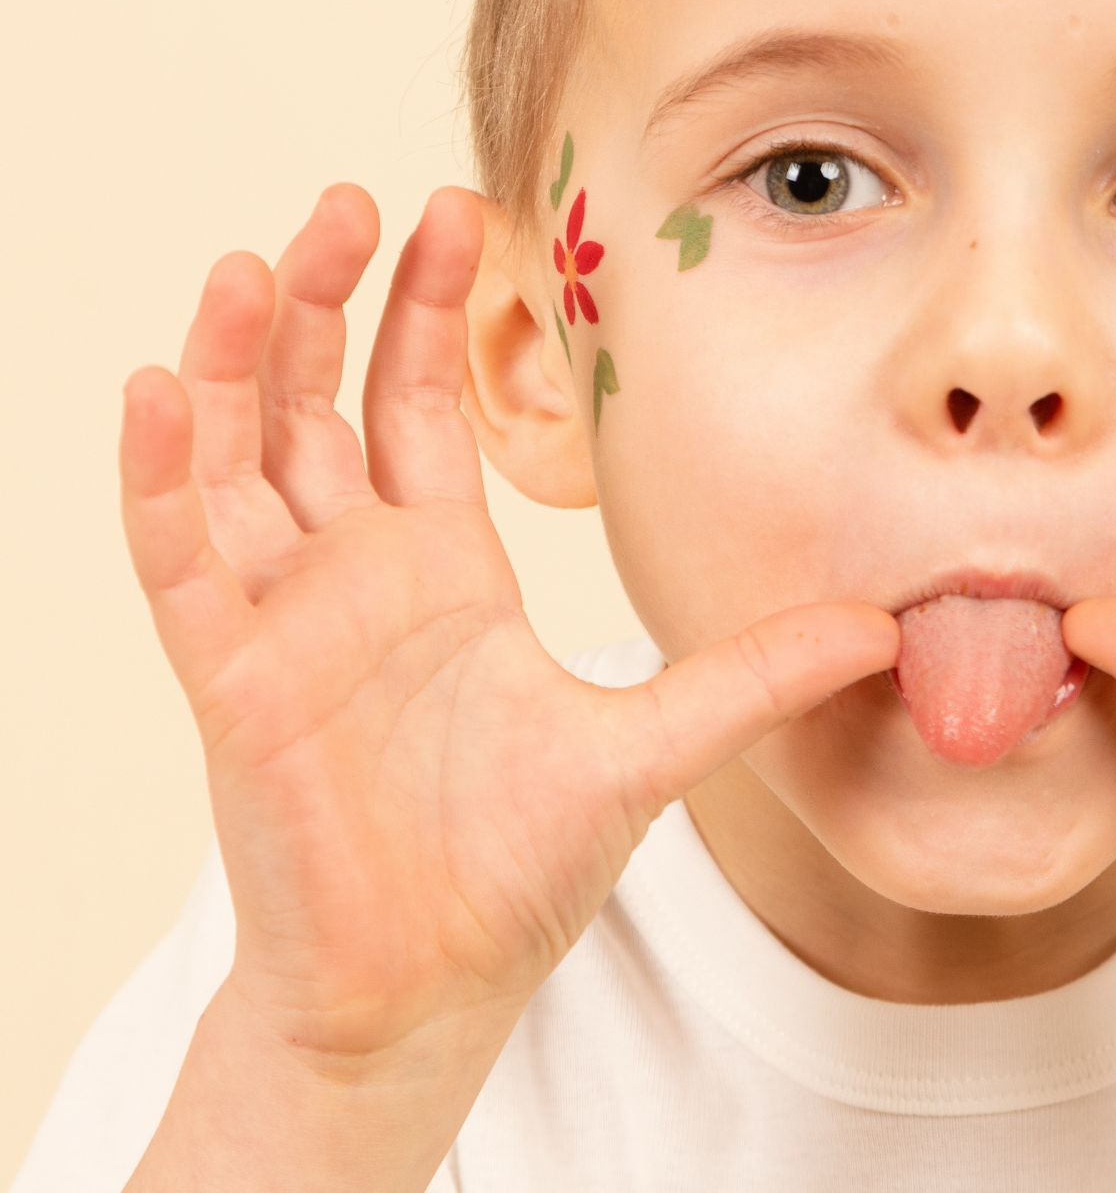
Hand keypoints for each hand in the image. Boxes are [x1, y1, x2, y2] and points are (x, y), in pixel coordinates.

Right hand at [117, 183, 900, 1072]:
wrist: (427, 990)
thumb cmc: (515, 865)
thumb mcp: (652, 744)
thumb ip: (754, 676)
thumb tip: (881, 624)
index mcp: (441, 567)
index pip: (416, 403)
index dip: (427, 308)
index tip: (454, 209)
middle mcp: (354, 572)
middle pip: (319, 400)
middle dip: (333, 298)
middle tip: (353, 202)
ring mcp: (286, 618)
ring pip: (237, 456)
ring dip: (234, 359)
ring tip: (252, 265)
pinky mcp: (235, 681)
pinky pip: (179, 560)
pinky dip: (159, 476)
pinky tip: (158, 387)